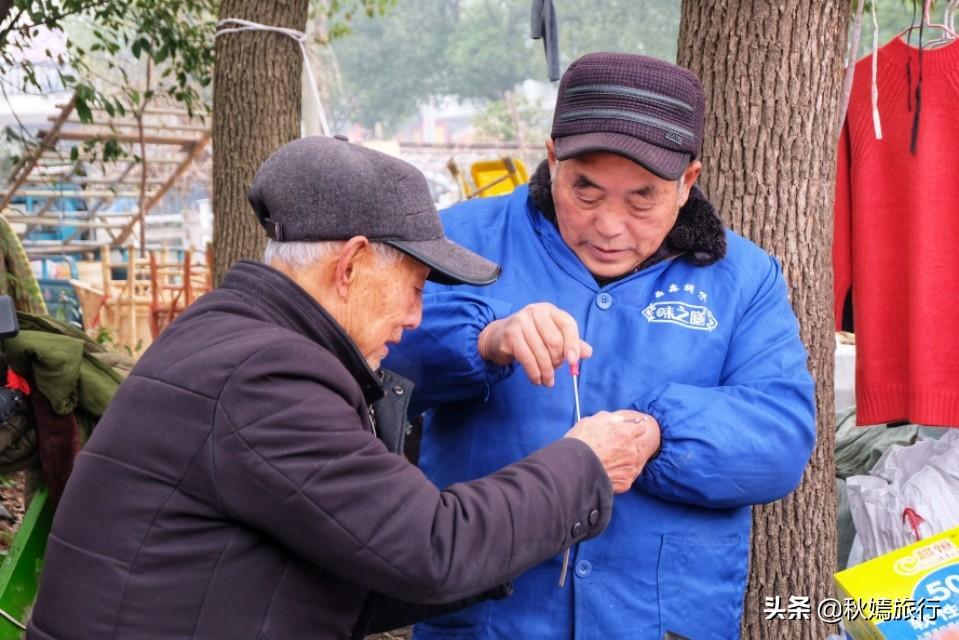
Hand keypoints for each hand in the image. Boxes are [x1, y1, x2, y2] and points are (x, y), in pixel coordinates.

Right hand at [477, 303, 592, 386]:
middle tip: (555, 372)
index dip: (573, 344)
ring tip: (547, 382)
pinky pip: (528, 359)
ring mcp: (521, 321)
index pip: (568, 325)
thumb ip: (570, 344)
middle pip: (555, 341)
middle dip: (557, 362)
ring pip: (541, 352)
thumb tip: (588, 352)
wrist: (498, 337)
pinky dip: (534, 373)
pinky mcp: (511, 335)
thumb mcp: (550, 338)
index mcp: (550, 310)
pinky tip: (537, 380)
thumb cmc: (529, 338)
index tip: (573, 362)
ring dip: (546, 372)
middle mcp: (535, 312)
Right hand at [564, 410, 660, 492]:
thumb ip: (609, 418)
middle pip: (639, 445)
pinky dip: (619, 475)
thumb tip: (619, 419)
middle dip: (630, 445)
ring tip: (608, 462)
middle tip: (614, 448)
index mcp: (626, 433)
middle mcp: (632, 450)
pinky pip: (626, 477)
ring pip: (633, 462)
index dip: (634, 429)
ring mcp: (630, 468)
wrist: (572, 469)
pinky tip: (607, 472)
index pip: (641, 427)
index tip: (628, 431)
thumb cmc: (579, 443)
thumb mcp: (590, 421)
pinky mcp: (625, 482)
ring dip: (625, 461)